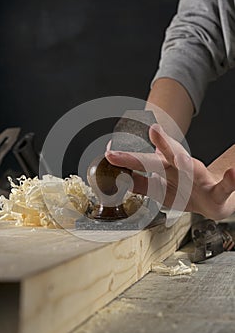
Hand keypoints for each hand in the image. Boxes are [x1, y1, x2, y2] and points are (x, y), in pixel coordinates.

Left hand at [105, 124, 234, 219]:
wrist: (211, 203)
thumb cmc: (184, 191)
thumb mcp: (159, 188)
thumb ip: (139, 181)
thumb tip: (116, 175)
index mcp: (167, 172)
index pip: (147, 163)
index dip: (129, 159)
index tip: (111, 152)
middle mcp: (182, 172)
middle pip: (168, 159)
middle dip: (159, 146)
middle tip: (153, 129)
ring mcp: (200, 181)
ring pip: (193, 169)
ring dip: (188, 159)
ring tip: (182, 151)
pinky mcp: (218, 192)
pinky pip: (225, 187)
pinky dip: (230, 180)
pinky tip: (234, 173)